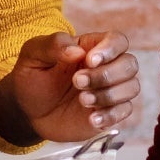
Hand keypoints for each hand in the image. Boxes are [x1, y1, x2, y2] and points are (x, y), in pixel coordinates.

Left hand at [0, 30, 140, 146]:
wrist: (28, 112)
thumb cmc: (33, 78)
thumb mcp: (32, 56)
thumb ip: (52, 46)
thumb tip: (77, 51)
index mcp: (92, 47)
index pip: (118, 40)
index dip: (110, 49)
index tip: (89, 60)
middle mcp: (106, 67)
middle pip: (130, 64)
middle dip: (106, 74)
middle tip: (77, 82)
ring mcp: (110, 91)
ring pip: (131, 88)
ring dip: (109, 95)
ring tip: (82, 100)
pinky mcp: (109, 113)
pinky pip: (124, 112)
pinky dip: (111, 115)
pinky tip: (91, 119)